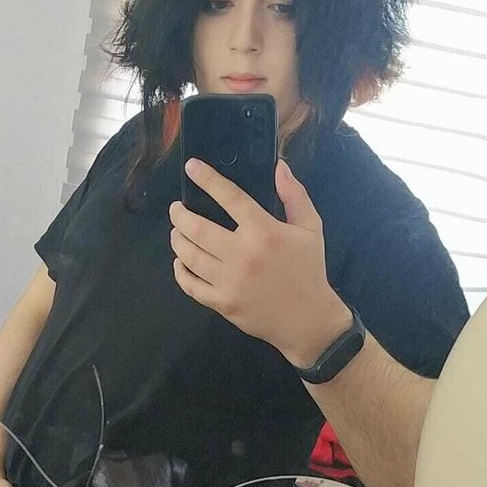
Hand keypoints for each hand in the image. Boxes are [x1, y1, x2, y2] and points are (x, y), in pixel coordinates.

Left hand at [169, 158, 351, 365]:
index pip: (229, 197)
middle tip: (175, 209)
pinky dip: (180, 271)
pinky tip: (180, 261)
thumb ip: (294, 195)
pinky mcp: (222, 303)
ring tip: (176, 231)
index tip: (191, 167)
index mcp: (264, 232)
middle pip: (198, 229)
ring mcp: (230, 281)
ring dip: (177, 239)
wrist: (308, 320)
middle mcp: (243, 255)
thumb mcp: (311, 229)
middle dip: (180, 215)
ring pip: (189, 255)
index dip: (207, 179)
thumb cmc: (308, 270)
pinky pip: (190, 285)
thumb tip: (279, 166)